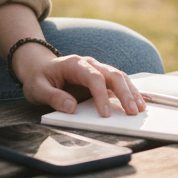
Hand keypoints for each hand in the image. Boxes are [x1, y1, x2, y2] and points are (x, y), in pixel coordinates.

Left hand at [10, 42, 146, 117]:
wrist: (39, 67)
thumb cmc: (39, 78)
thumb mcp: (37, 88)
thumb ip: (53, 97)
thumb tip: (71, 107)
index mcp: (75, 64)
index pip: (93, 77)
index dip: (101, 95)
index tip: (105, 114)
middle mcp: (89, 64)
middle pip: (112, 74)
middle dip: (124, 93)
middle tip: (133, 112)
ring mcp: (97, 69)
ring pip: (119, 76)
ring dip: (131, 91)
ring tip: (140, 108)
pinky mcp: (101, 78)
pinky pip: (118, 82)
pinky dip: (129, 90)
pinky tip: (139, 100)